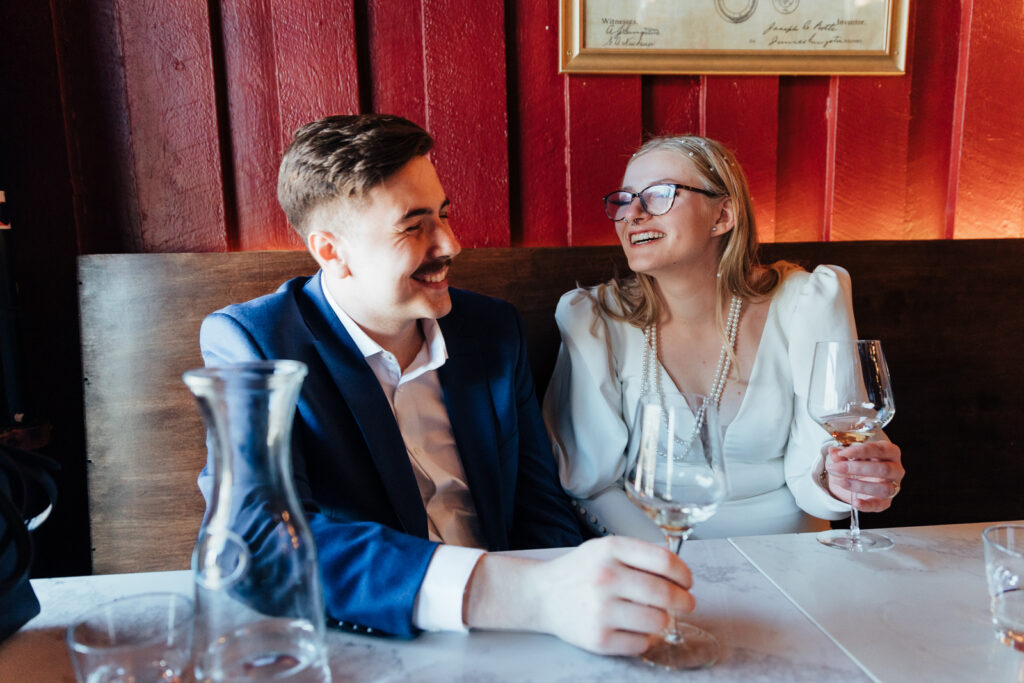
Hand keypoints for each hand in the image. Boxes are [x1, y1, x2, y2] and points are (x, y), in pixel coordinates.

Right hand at [464, 536, 694, 654]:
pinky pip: (641, 643)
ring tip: (656, 616)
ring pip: (658, 621)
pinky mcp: (598, 638)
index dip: (684, 573)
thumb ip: (638, 555)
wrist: (541, 595)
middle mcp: (605, 578)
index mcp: (610, 550)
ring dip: (664, 621)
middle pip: (665, 593)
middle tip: (686, 604)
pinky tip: (636, 629)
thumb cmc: (578, 572)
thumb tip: (679, 573)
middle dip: (684, 601)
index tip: (688, 582)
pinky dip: (646, 638)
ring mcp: (601, 610)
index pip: (664, 561)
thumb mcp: (604, 549)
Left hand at [824, 441, 903, 511]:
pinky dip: (866, 505)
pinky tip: (855, 502)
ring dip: (859, 486)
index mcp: (890, 452)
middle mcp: (896, 469)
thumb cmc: (858, 460)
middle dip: (857, 468)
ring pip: (883, 488)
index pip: (880, 450)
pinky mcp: (886, 501)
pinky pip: (879, 505)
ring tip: (840, 481)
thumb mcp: (850, 454)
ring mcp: (893, 486)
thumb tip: (833, 452)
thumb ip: (842, 453)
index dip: (860, 451)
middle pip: (883, 469)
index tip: (842, 453)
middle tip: (837, 468)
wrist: (859, 476)